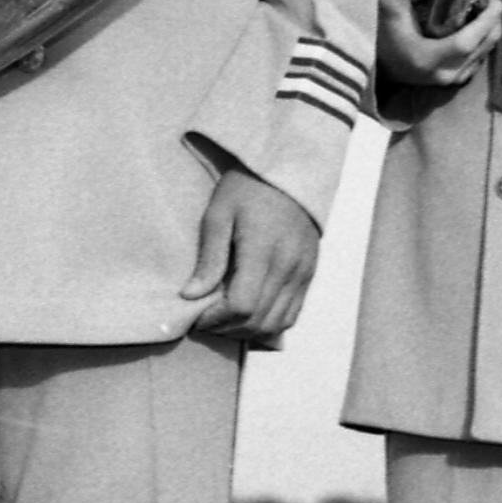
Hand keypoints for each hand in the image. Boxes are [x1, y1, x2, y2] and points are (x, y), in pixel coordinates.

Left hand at [182, 164, 317, 341]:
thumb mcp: (218, 215)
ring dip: (247, 330)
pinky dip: (268, 323)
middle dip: (226, 328)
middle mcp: (289, 266)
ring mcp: (304, 272)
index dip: (215, 319)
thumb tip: (191, 295)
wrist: (290, 172)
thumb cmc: (247, 189)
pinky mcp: (310, 274)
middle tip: (204, 320)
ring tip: (225, 319)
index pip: (241, 305)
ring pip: (276, 323)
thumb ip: (209, 258)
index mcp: (263, 250)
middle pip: (258, 320)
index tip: (195, 315)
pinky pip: (292, 314)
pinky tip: (249, 313)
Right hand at [376, 0, 501, 109]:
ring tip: (487, 11)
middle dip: (494, 22)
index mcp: (427, 57)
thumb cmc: (378, 34)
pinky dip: (483, 44)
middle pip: (483, 47)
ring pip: (484, 55)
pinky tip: (479, 28)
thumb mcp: (388, 4)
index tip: (495, 0)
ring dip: (490, 33)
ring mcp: (448, 81)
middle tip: (493, 0)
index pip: (468, 41)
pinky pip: (477, 62)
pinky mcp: (450, 82)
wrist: (372, 64)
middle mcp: (442, 74)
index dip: (487, 21)